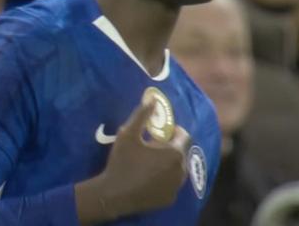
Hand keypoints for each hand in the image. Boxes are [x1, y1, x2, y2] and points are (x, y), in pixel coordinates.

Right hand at [75, 101, 190, 223]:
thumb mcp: (128, 134)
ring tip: (150, 161)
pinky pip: (171, 184)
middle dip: (169, 147)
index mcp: (174, 153)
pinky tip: (148, 177)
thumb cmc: (122, 161)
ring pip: (177, 169)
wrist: (114, 194)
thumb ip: (142, 115)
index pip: (184, 136)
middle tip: (151, 146)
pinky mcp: (169, 199)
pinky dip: (164, 178)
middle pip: (180, 153)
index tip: (160, 131)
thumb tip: (152, 98)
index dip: (174, 131)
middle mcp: (181, 170)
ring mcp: (176, 187)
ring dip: (168, 162)